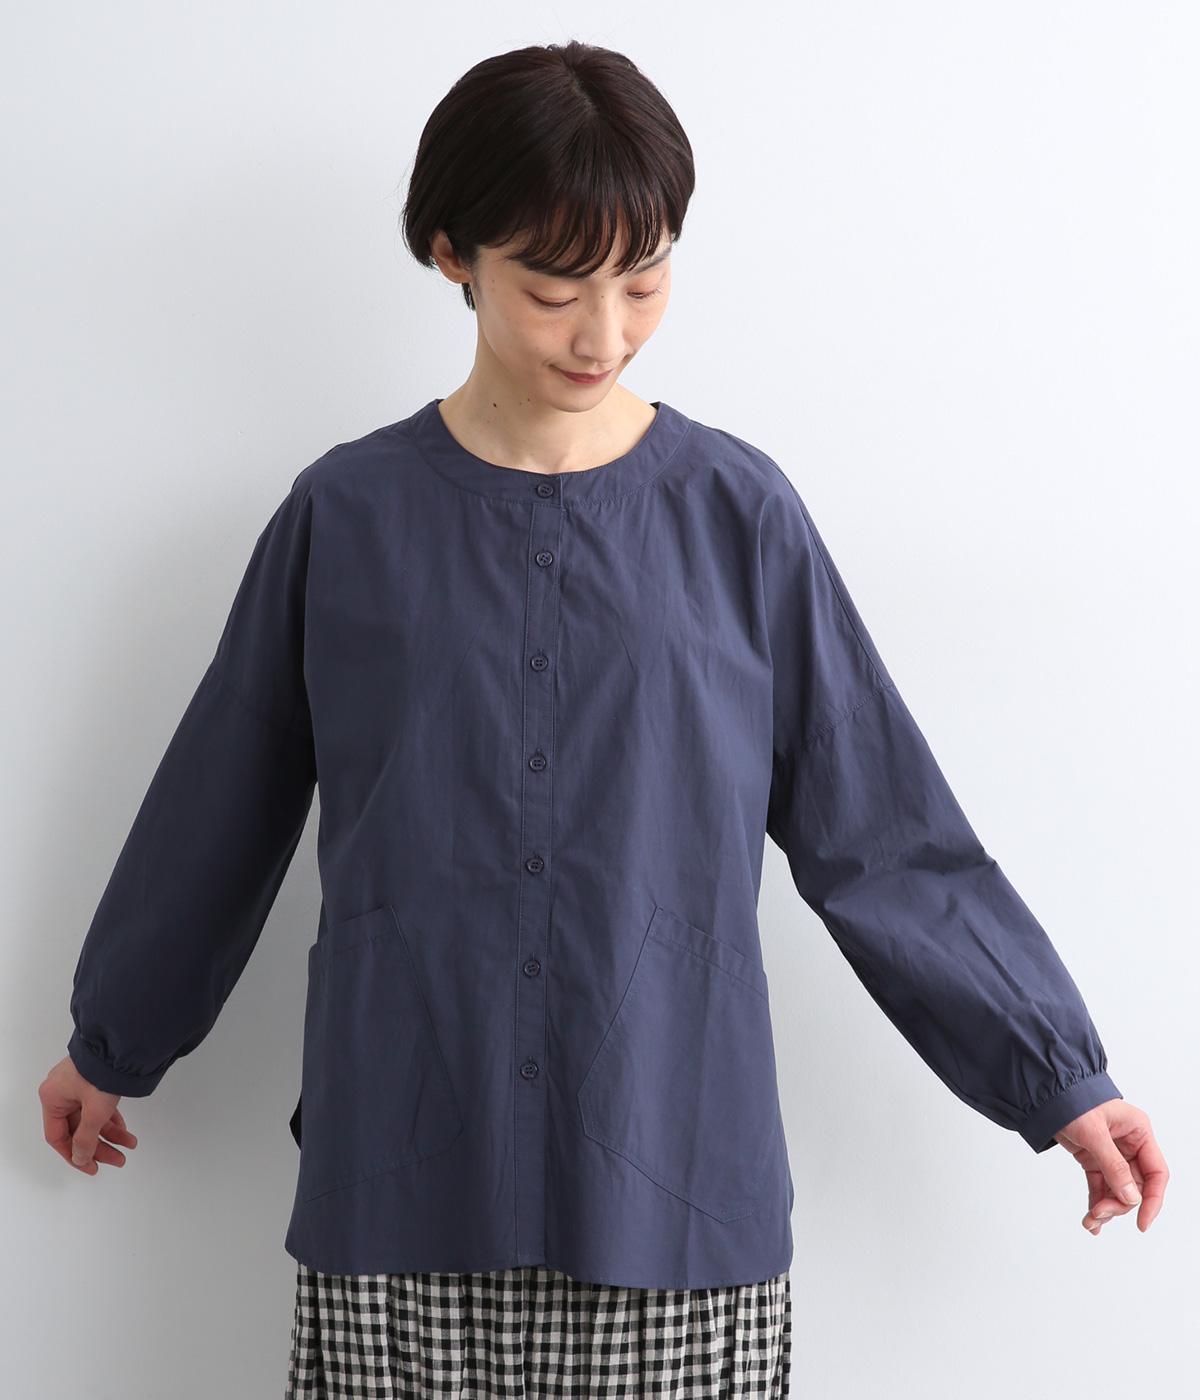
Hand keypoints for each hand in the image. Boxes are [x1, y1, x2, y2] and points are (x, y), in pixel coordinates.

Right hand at [39, 1055, 137, 1174]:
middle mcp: (62, 1091)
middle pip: (78, 1129)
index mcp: (52, 1098)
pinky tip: (125, 1130)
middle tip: (119, 1159)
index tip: (91, 1167)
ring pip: (92, 1118)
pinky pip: (99, 1106)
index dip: (74, 1155)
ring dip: (111, 1133)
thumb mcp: (94, 1111)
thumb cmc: (102, 1073)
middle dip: (100, 1146)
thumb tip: (80, 1158)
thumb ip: (86, 1139)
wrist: (121, 1044)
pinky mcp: (93, 1079)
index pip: (58, 1137)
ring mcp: (78, 1084)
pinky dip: (112, 1119)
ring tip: (130, 1145)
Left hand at [1052, 1097, 1166, 1233]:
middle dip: (1119, 1204)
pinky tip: (1091, 1220)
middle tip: (1099, 1213)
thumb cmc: (1072, 1100)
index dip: (1152, 1200)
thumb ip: (1113, 1166)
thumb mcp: (1093, 1133)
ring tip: (1090, 1221)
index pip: (1156, 1173)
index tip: (1142, 1223)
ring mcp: (1111, 1154)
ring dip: (1106, 1207)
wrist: (1044, 1093)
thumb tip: (1131, 1198)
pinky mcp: (1093, 1159)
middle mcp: (1129, 1144)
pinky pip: (1101, 1186)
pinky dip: (1096, 1202)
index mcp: (1138, 1132)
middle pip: (1135, 1186)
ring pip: (1117, 1190)